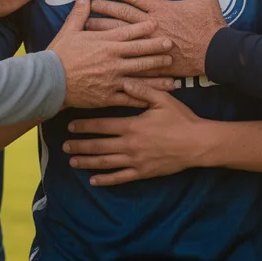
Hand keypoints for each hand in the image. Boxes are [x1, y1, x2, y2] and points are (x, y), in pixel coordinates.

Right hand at [49, 0, 175, 108]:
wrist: (48, 82)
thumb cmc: (58, 55)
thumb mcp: (69, 30)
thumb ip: (80, 13)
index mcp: (105, 42)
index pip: (129, 32)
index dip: (145, 27)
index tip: (157, 23)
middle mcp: (113, 59)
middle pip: (141, 52)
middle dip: (157, 49)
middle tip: (171, 45)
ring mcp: (112, 78)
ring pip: (140, 75)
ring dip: (157, 73)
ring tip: (172, 73)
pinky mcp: (109, 96)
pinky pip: (130, 97)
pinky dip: (145, 96)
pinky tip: (156, 97)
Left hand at [64, 80, 206, 184]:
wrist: (197, 143)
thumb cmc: (181, 120)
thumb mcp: (162, 100)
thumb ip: (141, 90)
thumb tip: (123, 80)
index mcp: (132, 126)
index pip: (102, 126)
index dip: (85, 126)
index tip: (71, 126)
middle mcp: (130, 145)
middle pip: (99, 146)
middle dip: (80, 146)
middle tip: (64, 146)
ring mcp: (135, 161)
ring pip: (105, 163)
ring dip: (87, 162)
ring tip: (72, 162)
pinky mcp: (143, 172)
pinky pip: (120, 178)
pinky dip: (106, 180)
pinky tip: (94, 180)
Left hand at [89, 0, 225, 76]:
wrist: (216, 53)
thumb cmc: (210, 26)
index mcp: (162, 10)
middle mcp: (153, 25)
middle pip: (122, 15)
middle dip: (104, 10)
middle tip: (88, 7)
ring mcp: (151, 43)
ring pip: (121, 35)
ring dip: (103, 30)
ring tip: (86, 28)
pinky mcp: (154, 59)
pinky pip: (131, 56)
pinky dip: (116, 55)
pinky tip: (103, 54)